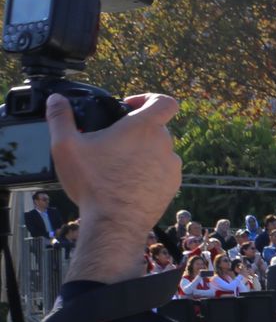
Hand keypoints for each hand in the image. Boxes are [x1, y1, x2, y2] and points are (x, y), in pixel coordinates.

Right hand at [52, 92, 180, 284]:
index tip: (129, 106)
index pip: (164, 101)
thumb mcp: (66, 146)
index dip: (148, 98)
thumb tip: (56, 99)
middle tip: (113, 141)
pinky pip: (163, 170)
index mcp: (144, 128)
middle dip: (136, 130)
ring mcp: (171, 166)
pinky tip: (128, 180)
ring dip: (143, 151)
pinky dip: (149, 171)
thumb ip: (60, 118)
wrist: (114, 223)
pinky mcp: (172, 185)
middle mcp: (164, 144)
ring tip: (118, 164)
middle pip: (157, 127)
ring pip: (160, 150)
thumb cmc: (93, 184)